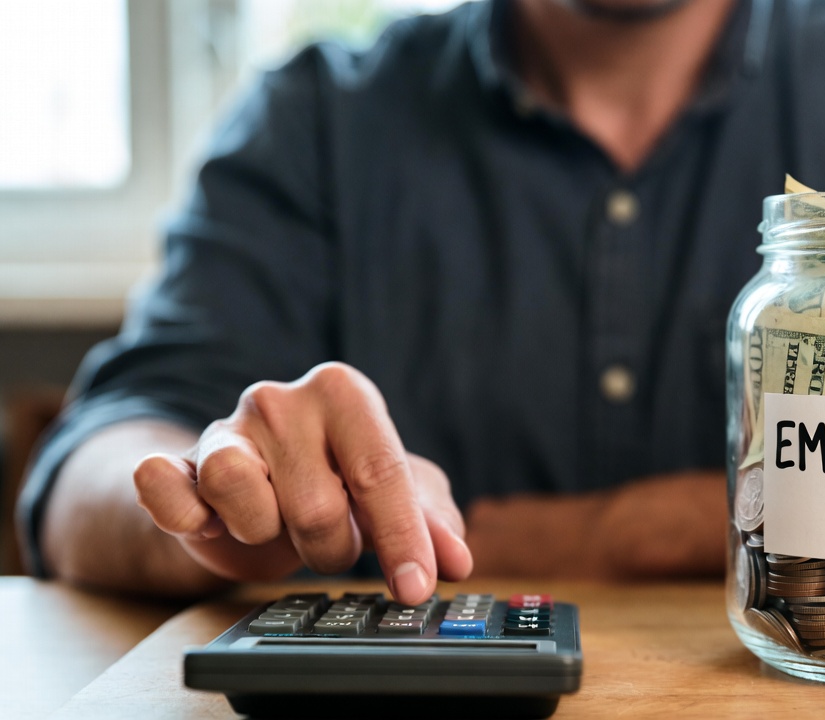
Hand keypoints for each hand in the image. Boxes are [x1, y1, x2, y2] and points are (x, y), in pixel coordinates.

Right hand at [132, 362, 471, 603]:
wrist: (257, 487)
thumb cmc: (339, 483)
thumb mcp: (399, 495)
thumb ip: (433, 523)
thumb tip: (455, 561)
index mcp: (344, 393)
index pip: (379, 472)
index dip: (402, 539)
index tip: (416, 588)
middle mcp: (280, 400)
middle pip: (316, 506)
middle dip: (331, 545)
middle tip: (329, 537)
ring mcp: (223, 429)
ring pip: (242, 497)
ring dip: (267, 534)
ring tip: (279, 525)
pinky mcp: (177, 465)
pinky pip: (165, 488)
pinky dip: (184, 512)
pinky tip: (210, 523)